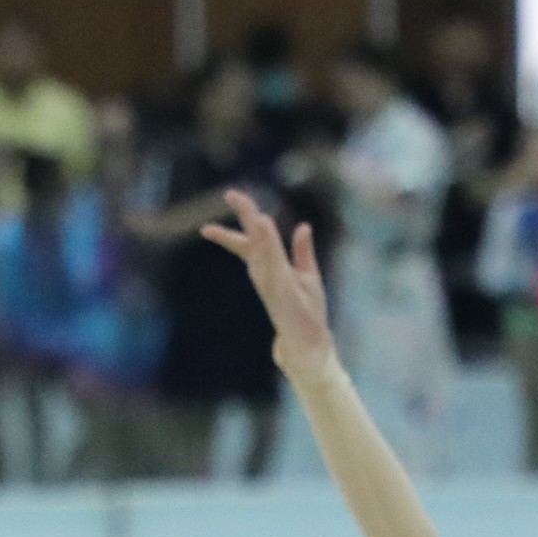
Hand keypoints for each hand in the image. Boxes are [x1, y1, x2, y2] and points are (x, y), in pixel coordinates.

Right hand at [200, 190, 332, 361]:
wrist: (307, 344)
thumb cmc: (307, 313)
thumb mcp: (308, 276)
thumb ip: (302, 251)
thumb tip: (302, 226)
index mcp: (272, 266)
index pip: (256, 236)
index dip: (246, 215)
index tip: (232, 196)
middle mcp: (268, 272)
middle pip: (252, 238)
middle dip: (243, 216)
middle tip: (229, 192)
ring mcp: (272, 281)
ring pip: (260, 248)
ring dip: (255, 227)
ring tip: (246, 204)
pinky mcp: (280, 289)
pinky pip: (272, 262)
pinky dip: (267, 245)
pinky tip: (264, 228)